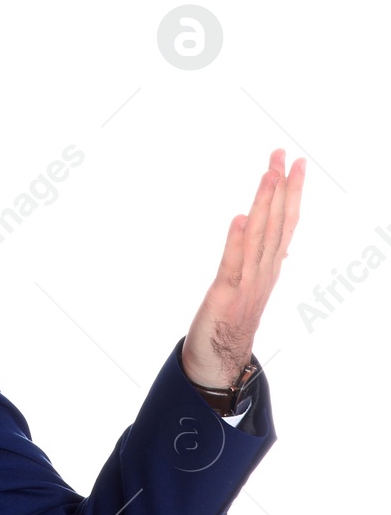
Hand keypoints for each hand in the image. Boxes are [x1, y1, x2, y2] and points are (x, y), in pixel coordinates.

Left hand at [182, 148, 304, 387]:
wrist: (219, 359)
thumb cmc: (230, 321)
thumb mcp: (250, 286)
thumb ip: (261, 261)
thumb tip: (274, 240)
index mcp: (269, 267)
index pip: (285, 223)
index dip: (291, 193)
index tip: (296, 163)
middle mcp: (264, 271)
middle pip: (277, 223)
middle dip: (281, 188)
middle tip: (284, 155)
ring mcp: (247, 282)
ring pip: (260, 238)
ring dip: (264, 205)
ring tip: (268, 175)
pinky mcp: (226, 293)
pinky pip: (233, 264)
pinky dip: (237, 241)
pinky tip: (240, 218)